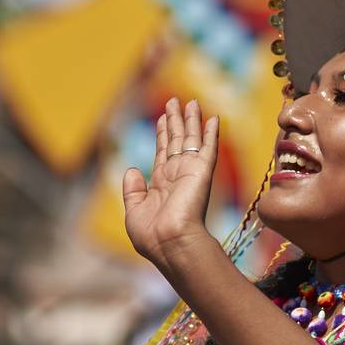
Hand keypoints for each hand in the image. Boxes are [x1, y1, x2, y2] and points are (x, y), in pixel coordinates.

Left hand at [122, 98, 218, 270]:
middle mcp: (176, 175)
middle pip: (176, 141)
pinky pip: (208, 148)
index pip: (162, 153)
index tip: (162, 118)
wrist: (170, 243)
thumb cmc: (151, 235)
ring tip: (190, 102)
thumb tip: (131, 170)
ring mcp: (190, 172)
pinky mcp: (202, 172)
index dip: (162, 134)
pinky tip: (213, 118)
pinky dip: (211, 133)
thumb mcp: (133, 210)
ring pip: (191, 139)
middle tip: (174, 101)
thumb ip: (132, 190)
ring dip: (191, 120)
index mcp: (160, 184)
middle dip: (175, 121)